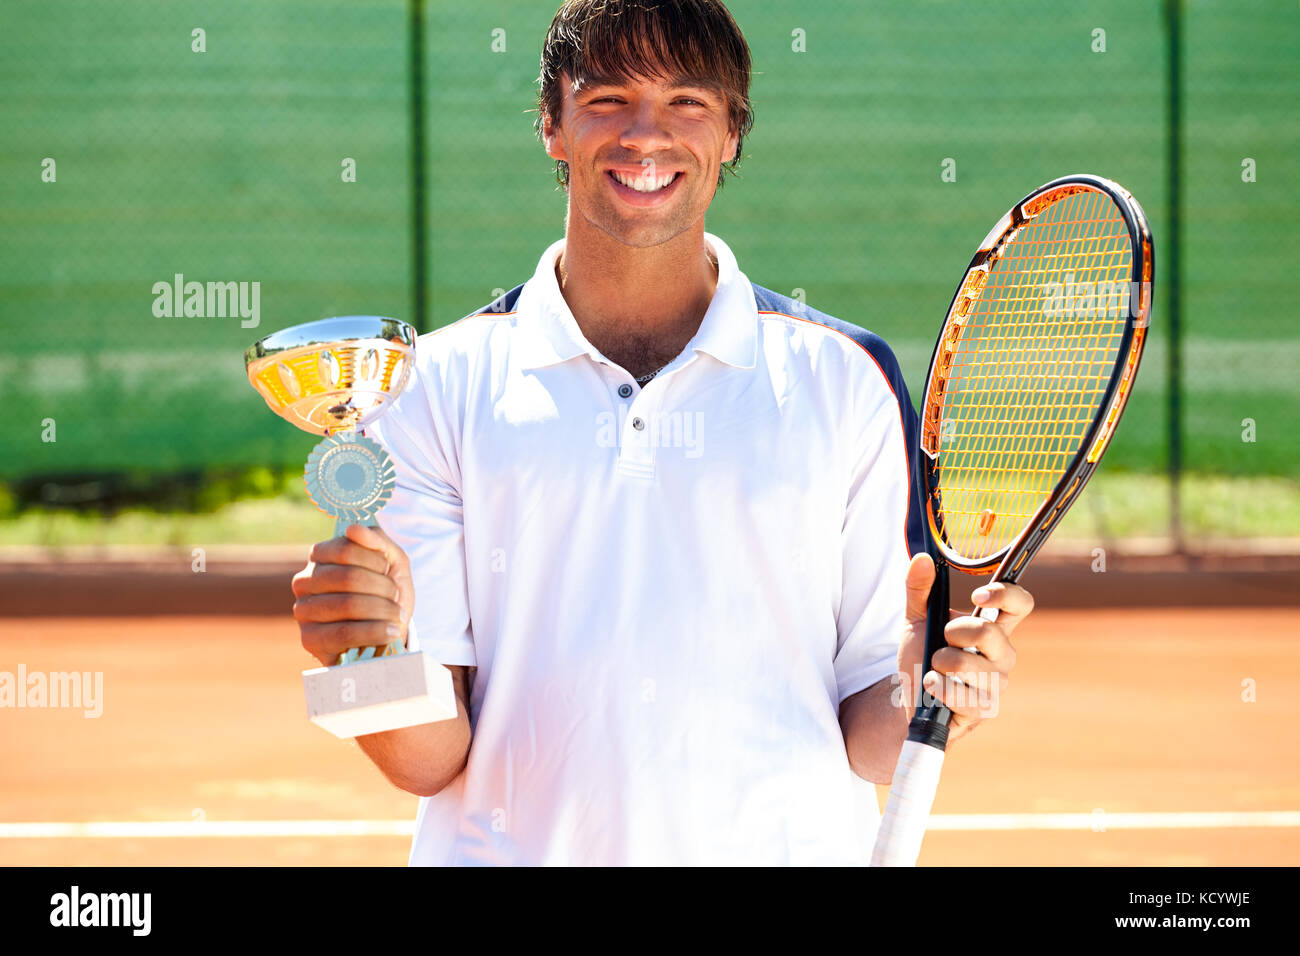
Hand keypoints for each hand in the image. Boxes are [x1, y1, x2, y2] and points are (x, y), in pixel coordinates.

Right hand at [291, 524, 414, 665]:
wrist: (386, 634)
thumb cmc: (386, 593)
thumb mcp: (392, 562)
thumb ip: (377, 540)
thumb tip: (353, 529)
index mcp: (320, 556)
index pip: (345, 549)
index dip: (376, 561)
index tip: (388, 570)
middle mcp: (305, 581)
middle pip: (348, 577)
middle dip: (382, 588)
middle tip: (396, 597)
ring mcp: (304, 610)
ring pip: (348, 605)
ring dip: (383, 610)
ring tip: (396, 615)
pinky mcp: (309, 640)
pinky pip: (345, 633)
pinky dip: (375, 631)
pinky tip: (390, 631)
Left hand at [895, 552, 1030, 743]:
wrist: (910, 699)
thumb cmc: (921, 657)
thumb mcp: (916, 620)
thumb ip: (919, 590)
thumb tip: (921, 558)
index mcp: (992, 628)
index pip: (1020, 604)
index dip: (1006, 594)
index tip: (978, 594)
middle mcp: (1002, 654)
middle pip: (988, 632)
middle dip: (953, 633)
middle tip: (941, 641)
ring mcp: (996, 683)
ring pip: (967, 665)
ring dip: (938, 664)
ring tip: (934, 669)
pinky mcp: (986, 709)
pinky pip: (960, 694)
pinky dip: (936, 688)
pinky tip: (933, 689)